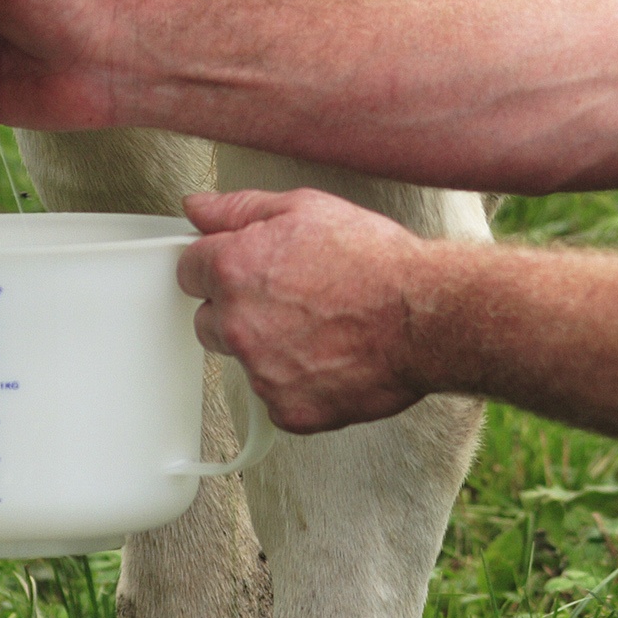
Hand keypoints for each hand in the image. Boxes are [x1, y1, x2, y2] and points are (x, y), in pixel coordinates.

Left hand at [177, 189, 434, 433]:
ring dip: (270, 350)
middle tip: (291, 302)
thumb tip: (196, 208)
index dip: (218, 269)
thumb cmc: (375, 261)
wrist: (429, 316)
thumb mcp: (303, 208)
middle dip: (238, 312)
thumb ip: (237, 210)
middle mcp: (237, 323)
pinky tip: (332, 360)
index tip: (247, 272)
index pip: (188, 273)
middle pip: (209, 322)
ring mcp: (261, 371)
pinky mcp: (288, 409)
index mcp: (231, 270)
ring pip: (245, 361)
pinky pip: (277, 398)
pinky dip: (299, 385)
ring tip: (322, 330)